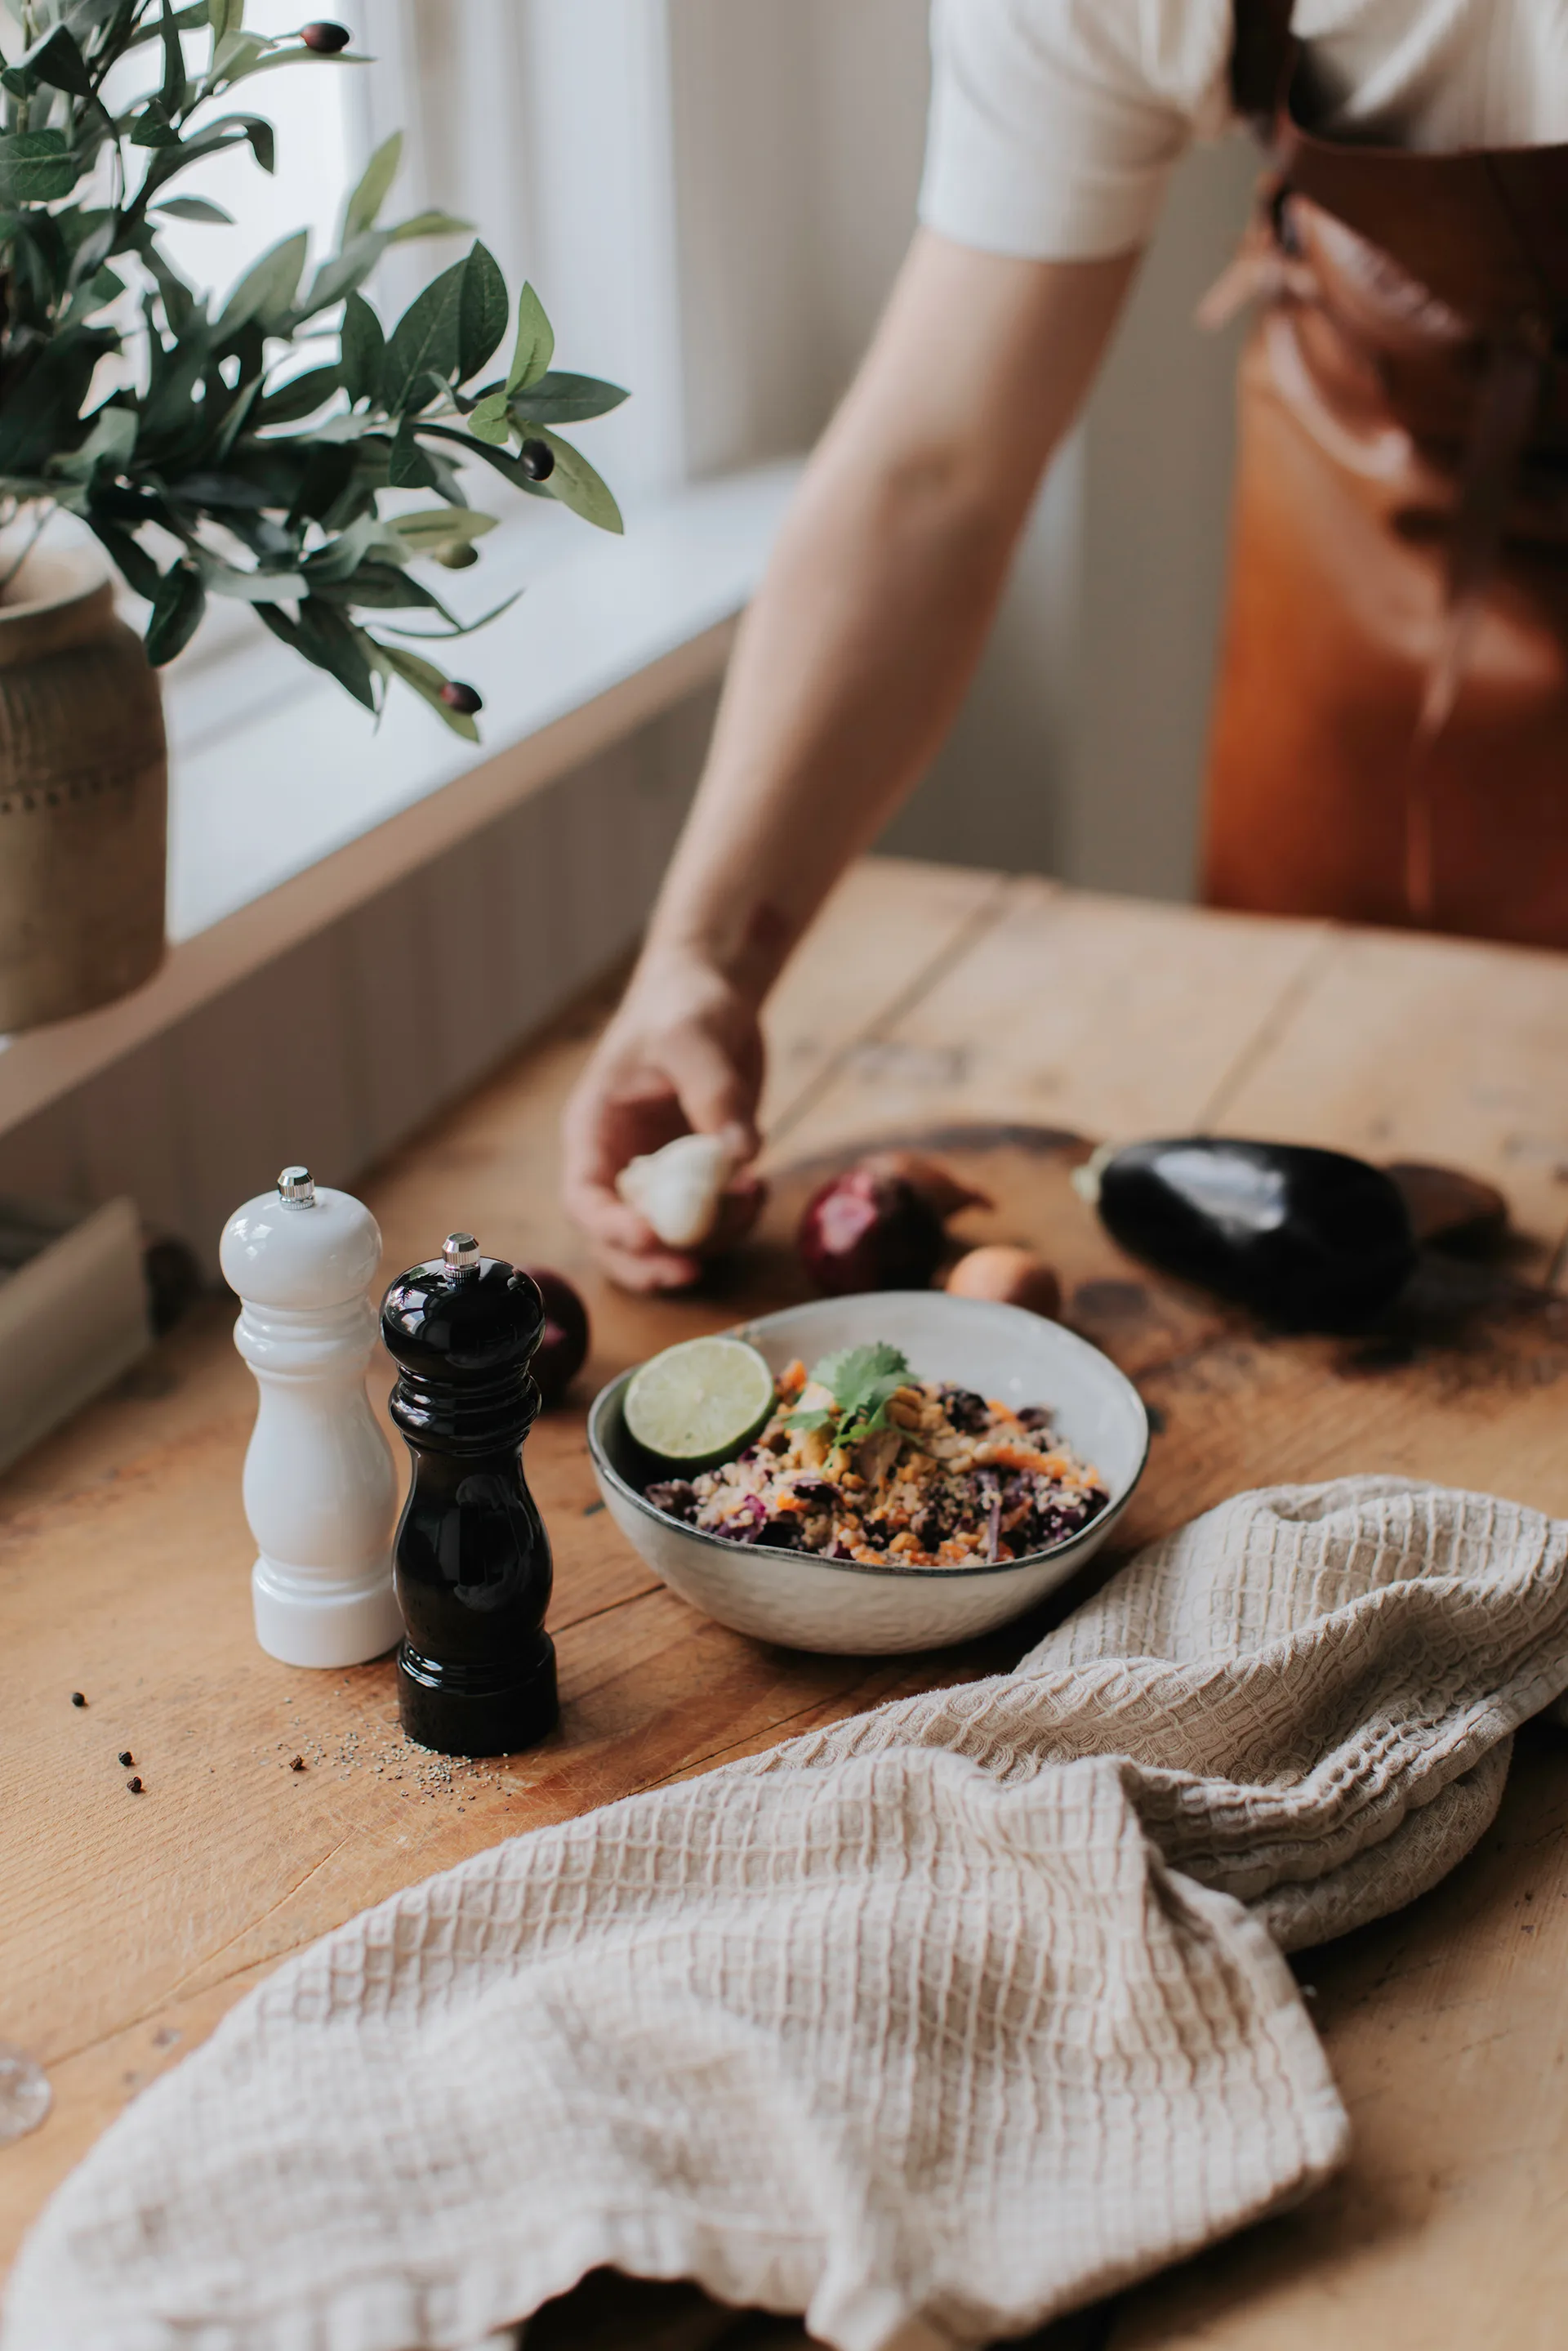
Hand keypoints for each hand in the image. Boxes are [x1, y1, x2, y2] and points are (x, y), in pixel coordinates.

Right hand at [562, 952, 767, 1289]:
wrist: (715, 992)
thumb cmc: (684, 1003)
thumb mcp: (693, 1036)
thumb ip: (713, 1092)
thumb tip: (741, 1156)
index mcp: (595, 1130)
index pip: (584, 1197)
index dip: (610, 1228)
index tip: (651, 1238)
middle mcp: (621, 1162)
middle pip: (617, 1241)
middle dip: (652, 1265)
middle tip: (693, 1272)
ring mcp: (661, 1175)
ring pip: (671, 1239)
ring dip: (710, 1239)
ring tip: (751, 1196)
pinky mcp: (700, 1177)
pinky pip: (711, 1219)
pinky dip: (735, 1219)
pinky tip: (759, 1186)